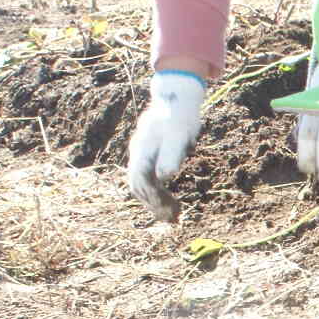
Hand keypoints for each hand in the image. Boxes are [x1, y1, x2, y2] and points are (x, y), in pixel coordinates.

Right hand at [126, 69, 206, 220]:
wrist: (176, 98)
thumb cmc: (180, 116)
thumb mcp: (179, 134)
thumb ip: (171, 154)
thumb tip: (165, 176)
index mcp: (143, 149)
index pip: (141, 181)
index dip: (153, 199)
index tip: (169, 213)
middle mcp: (138, 153)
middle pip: (139, 186)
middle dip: (154, 205)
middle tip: (172, 220)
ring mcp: (141, 154)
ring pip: (141, 183)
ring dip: (154, 201)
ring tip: (172, 215)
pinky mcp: (148, 155)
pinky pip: (146, 178)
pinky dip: (156, 192)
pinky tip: (168, 200)